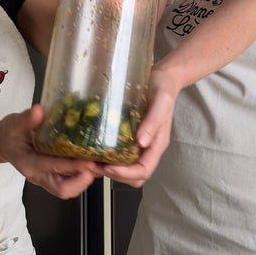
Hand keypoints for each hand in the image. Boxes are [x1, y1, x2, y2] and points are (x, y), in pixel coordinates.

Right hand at [0, 105, 100, 198]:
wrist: (3, 143)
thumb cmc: (9, 134)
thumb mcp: (13, 124)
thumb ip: (26, 119)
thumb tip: (38, 111)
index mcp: (29, 163)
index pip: (53, 169)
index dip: (72, 167)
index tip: (89, 162)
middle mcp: (39, 175)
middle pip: (63, 189)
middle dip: (82, 181)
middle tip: (99, 167)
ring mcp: (46, 177)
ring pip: (68, 188)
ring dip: (85, 179)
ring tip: (101, 165)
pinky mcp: (52, 174)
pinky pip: (69, 180)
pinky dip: (82, 174)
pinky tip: (93, 162)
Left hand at [101, 70, 177, 187]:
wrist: (162, 78)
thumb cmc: (164, 89)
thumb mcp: (161, 102)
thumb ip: (153, 122)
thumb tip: (141, 142)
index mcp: (157, 144)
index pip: (143, 170)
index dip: (125, 174)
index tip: (108, 167)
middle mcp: (148, 147)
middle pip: (134, 176)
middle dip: (114, 174)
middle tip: (94, 165)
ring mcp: (140, 143)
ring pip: (126, 168)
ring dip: (109, 169)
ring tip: (92, 160)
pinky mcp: (131, 136)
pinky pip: (120, 154)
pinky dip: (108, 157)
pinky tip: (95, 148)